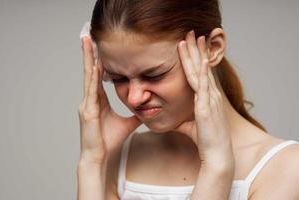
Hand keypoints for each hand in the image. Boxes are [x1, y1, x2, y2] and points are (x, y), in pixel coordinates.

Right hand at [78, 37, 140, 164]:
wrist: (99, 156)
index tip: (101, 48)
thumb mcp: (127, 124)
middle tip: (89, 37)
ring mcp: (87, 104)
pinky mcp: (87, 111)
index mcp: (98, 101)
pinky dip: (93, 77)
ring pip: (89, 77)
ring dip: (89, 59)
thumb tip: (147, 110)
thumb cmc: (109, 141)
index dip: (99, 62)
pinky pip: (91, 90)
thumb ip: (136, 115)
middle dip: (91, 54)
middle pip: (91, 72)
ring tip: (87, 42)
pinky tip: (94, 65)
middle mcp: (90, 99)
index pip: (99, 77)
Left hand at [175, 30, 234, 170]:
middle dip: (196, 50)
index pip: (201, 74)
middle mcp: (210, 95)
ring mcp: (209, 99)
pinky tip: (201, 60)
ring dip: (197, 55)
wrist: (216, 153)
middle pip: (201, 68)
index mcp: (208, 98)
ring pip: (201, 73)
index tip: (191, 46)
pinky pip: (204, 86)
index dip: (196, 58)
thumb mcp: (191, 127)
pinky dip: (203, 72)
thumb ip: (182, 121)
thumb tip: (171, 121)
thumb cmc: (207, 141)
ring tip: (193, 38)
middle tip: (192, 34)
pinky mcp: (206, 107)